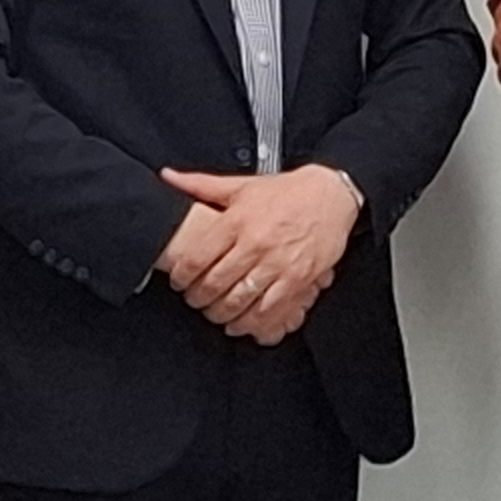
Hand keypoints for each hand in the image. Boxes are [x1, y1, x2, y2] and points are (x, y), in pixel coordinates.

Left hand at [159, 166, 362, 344]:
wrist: (332, 195)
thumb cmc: (288, 192)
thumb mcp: (241, 185)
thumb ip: (200, 185)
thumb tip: (168, 177)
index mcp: (237, 221)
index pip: (197, 258)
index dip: (182, 277)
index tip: (179, 282)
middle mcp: (256, 243)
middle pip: (214, 284)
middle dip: (198, 299)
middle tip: (195, 300)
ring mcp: (278, 263)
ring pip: (239, 301)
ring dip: (222, 314)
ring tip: (216, 313)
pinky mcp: (299, 278)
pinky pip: (270, 309)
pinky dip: (252, 322)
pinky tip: (243, 323)